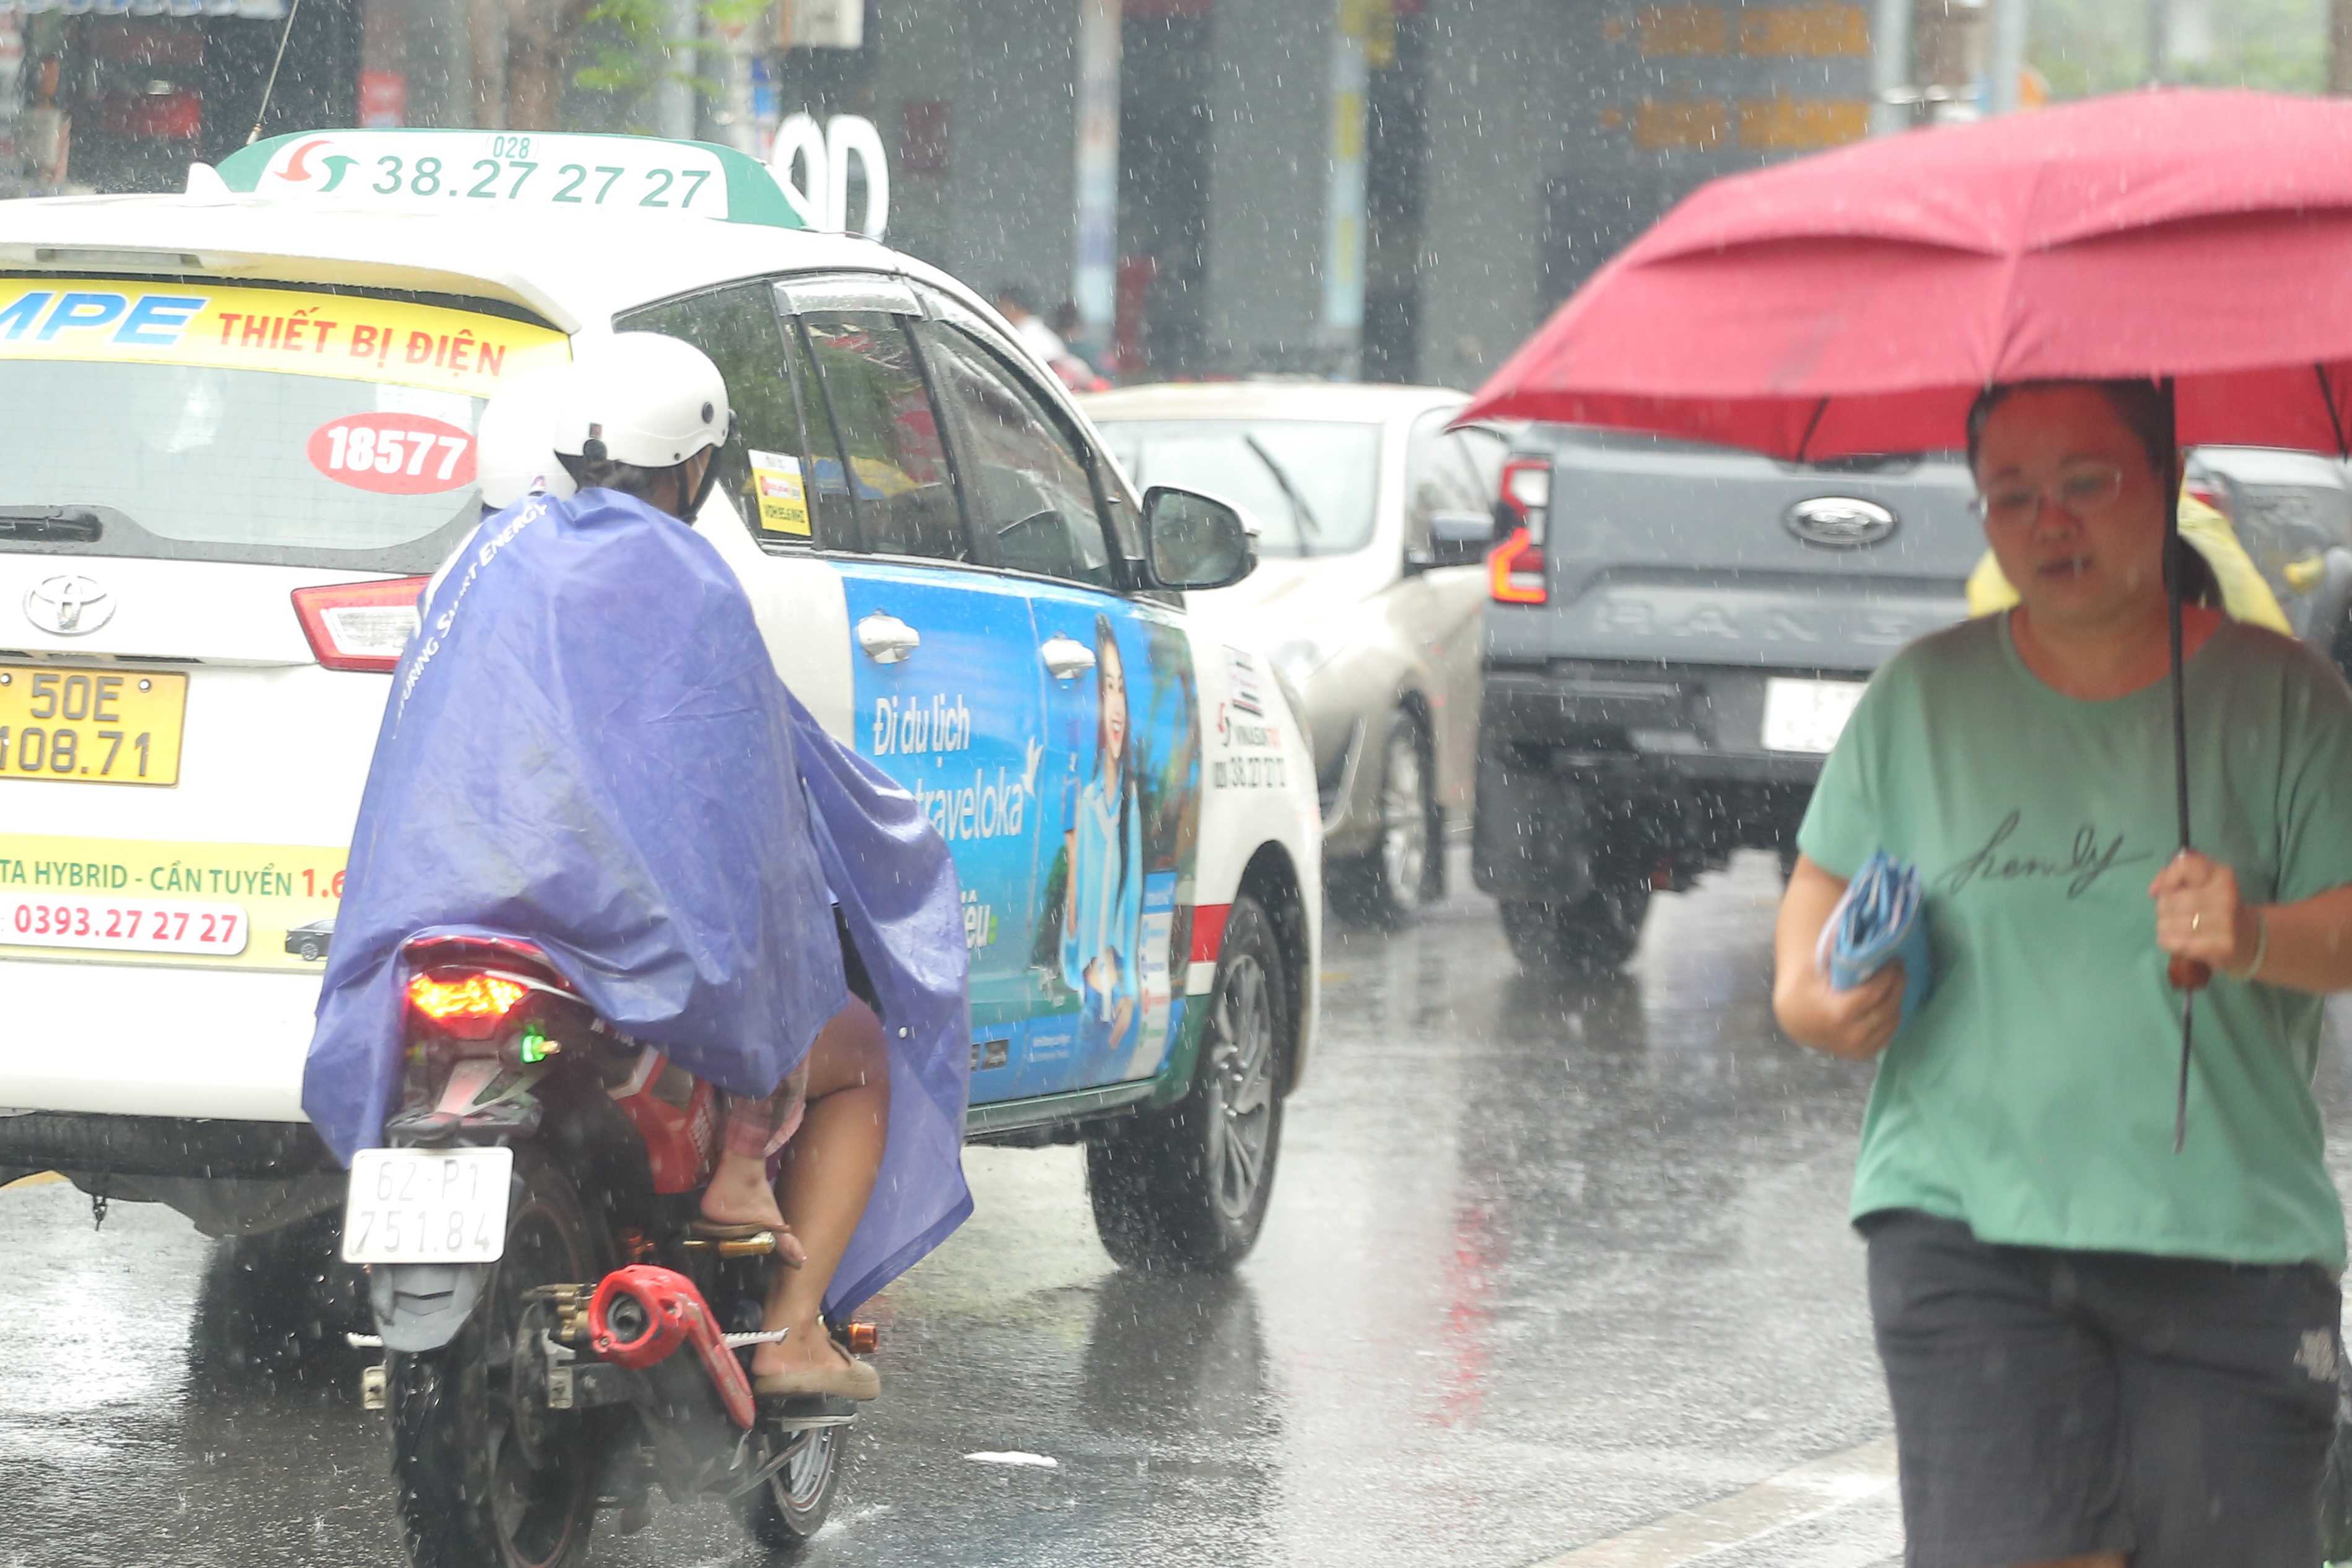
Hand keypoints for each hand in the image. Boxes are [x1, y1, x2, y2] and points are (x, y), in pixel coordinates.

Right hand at [1796, 960, 1905, 1059]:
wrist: (1796, 1022)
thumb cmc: (1805, 991)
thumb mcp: (1812, 968)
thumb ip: (1832, 949)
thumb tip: (1850, 925)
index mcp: (1837, 1014)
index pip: (1874, 993)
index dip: (1889, 976)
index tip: (1895, 960)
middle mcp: (1850, 1035)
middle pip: (1887, 1007)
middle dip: (1897, 985)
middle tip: (1899, 969)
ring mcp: (1857, 1048)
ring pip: (1891, 1022)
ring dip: (1897, 1000)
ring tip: (1896, 984)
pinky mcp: (1862, 1054)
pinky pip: (1888, 1035)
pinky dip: (1892, 1018)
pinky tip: (1890, 1003)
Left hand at [2149, 850, 2258, 975]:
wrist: (2246, 937)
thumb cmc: (2213, 906)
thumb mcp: (2198, 883)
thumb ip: (2171, 876)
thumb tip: (2153, 891)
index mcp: (2220, 874)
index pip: (2184, 866)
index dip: (2169, 879)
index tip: (2171, 889)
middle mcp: (2225, 894)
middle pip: (2172, 900)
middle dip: (2163, 908)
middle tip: (2170, 914)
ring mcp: (2226, 920)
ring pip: (2172, 923)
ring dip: (2165, 926)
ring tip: (2174, 927)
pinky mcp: (2223, 945)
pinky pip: (2179, 943)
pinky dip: (2169, 942)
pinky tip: (2175, 940)